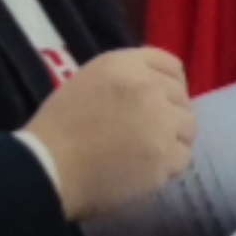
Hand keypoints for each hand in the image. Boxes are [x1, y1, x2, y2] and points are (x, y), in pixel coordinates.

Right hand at [27, 48, 195, 220]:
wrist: (48, 168)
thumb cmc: (58, 127)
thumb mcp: (88, 81)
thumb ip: (125, 78)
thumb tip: (158, 87)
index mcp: (125, 65)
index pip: (171, 65)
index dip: (171, 85)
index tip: (164, 100)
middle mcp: (149, 88)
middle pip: (182, 99)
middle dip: (170, 116)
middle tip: (148, 134)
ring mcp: (160, 123)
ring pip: (188, 129)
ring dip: (172, 141)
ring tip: (146, 154)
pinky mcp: (164, 156)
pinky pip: (182, 158)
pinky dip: (167, 166)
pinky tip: (144, 170)